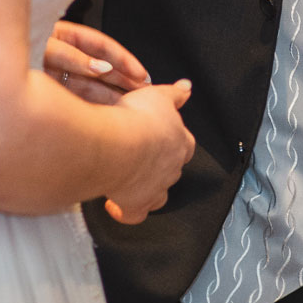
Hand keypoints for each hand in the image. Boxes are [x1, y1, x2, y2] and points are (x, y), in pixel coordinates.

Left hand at [44, 21, 150, 103]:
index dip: (122, 59)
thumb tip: (103, 68)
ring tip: (131, 106)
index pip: (101, 46)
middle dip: (123, 79)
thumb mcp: (47, 47)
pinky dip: (93, 107)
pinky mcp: (51, 95)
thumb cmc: (14, 51)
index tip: (140, 74)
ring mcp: (57, 77)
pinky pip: (78, 101)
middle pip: (101, 67)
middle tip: (143, 92)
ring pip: (93, 86)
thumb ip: (75, 58)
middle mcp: (63, 56)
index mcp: (64, 36)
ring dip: (112, 95)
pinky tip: (109, 113)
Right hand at [104, 79, 194, 224]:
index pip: (184, 144)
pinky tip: (116, 205)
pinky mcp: (136, 205)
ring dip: (146, 189)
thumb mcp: (158, 95)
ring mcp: (156, 189)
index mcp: (181, 142)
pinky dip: (126, 212)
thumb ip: (174, 94)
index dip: (172, 141)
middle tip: (140, 156)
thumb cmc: (136, 119)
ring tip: (131, 180)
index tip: (159, 136)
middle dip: (158, 166)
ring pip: (158, 195)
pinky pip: (135, 215)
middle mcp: (172, 168)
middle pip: (171, 170)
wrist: (118, 144)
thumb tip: (186, 87)